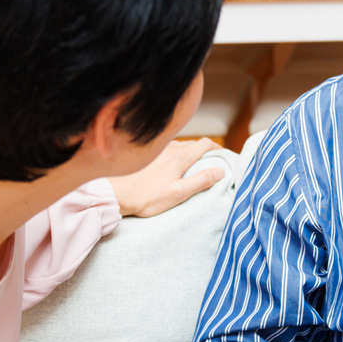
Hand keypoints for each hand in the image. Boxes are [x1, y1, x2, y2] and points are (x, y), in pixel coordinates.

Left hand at [106, 139, 225, 216]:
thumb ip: (201, 181)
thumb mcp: (178, 194)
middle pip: (195, 144)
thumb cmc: (147, 197)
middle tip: (211, 164)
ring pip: (181, 146)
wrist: (117, 194)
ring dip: (190, 153)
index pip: (206, 144)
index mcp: (180, 157)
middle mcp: (170, 148)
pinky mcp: (149, 155)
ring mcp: (158, 150)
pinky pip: (168, 150)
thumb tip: (220, 171)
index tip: (224, 157)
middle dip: (206, 152)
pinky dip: (177, 155)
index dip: (218, 149)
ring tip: (193, 167)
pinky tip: (173, 167)